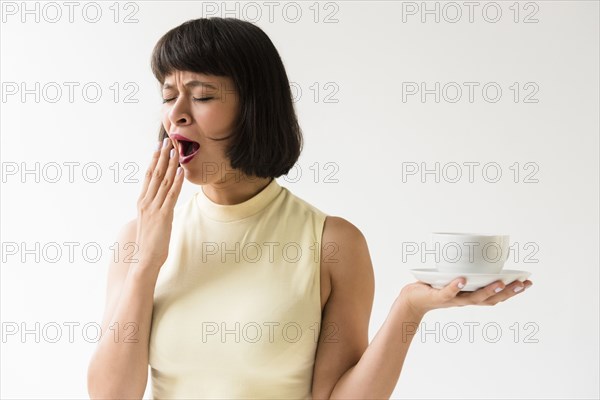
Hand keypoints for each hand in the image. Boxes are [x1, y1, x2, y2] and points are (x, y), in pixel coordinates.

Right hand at [134, 137, 183, 270]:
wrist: (144, 260)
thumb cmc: (149, 243)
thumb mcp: (149, 222)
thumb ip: (153, 209)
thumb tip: (160, 202)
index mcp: (142, 202)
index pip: (148, 176)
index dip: (154, 160)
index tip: (158, 147)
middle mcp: (146, 202)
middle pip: (155, 174)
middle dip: (162, 156)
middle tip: (167, 141)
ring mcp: (154, 208)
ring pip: (163, 181)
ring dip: (170, 164)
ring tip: (176, 150)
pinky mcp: (163, 216)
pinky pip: (171, 195)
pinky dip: (177, 182)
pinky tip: (180, 171)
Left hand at [399, 277, 533, 316]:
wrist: (412, 300)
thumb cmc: (435, 287)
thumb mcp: (455, 278)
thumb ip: (468, 269)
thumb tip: (483, 249)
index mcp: (471, 296)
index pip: (497, 296)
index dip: (513, 291)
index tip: (529, 282)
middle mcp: (465, 300)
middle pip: (491, 300)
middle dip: (508, 292)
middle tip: (523, 284)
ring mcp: (452, 299)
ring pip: (473, 298)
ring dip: (488, 291)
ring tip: (501, 282)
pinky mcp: (437, 297)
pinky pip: (448, 292)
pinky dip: (456, 287)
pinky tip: (462, 279)